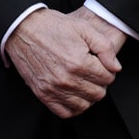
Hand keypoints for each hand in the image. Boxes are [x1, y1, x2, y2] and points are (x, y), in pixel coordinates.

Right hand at [5, 7, 125, 118]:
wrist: (23, 28)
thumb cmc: (52, 26)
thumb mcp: (83, 28)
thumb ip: (104, 47)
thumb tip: (115, 68)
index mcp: (79, 62)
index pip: (108, 78)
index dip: (107, 69)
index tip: (99, 62)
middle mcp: (66, 79)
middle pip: (98, 93)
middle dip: (99, 82)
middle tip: (92, 70)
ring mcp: (53, 89)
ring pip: (84, 105)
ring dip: (88, 94)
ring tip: (83, 81)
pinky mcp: (43, 94)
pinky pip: (65, 112)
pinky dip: (73, 106)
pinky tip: (73, 93)